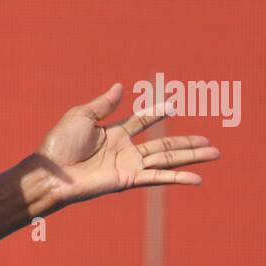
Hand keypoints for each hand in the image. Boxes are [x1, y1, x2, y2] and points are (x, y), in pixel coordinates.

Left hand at [32, 83, 221, 209]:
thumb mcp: (81, 117)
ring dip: (191, 157)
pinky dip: (178, 178)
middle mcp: (125, 150)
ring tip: (214, 153)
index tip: (173, 105)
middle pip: (164, 144)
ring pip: (167, 159)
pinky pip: (158, 177)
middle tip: (209, 140)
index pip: (142, 121)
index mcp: (113, 133)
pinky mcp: (128, 179)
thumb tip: (121, 86)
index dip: (156, 113)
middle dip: (187, 142)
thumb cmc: (59, 144)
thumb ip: (103, 105)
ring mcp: (129, 165)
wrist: (51, 172)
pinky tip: (197, 179)